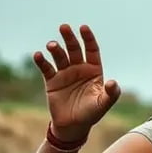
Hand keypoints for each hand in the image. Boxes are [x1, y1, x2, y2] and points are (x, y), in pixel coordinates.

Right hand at [33, 24, 120, 142]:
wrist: (73, 126)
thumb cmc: (91, 114)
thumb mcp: (103, 104)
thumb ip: (111, 93)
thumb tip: (113, 82)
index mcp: (93, 71)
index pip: (92, 50)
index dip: (88, 39)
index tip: (84, 27)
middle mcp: (79, 69)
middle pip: (74, 49)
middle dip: (69, 38)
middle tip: (64, 27)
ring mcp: (65, 73)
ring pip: (59, 56)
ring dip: (55, 49)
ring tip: (52, 46)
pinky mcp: (52, 80)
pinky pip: (46, 68)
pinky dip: (41, 61)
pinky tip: (38, 55)